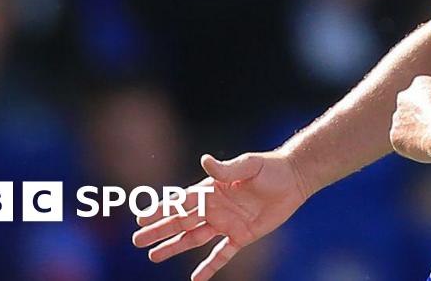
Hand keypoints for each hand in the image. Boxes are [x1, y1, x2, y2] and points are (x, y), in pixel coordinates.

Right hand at [132, 150, 309, 280]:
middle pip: (181, 222)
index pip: (181, 202)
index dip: (161, 210)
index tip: (140, 218)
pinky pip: (222, 254)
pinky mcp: (242, 236)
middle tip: (137, 240)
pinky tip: (196, 279)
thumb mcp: (248, 166)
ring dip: (174, 248)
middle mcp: (215, 208)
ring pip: (194, 239)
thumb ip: (226, 168)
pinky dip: (209, 267)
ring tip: (153, 256)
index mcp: (212, 190)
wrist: (294, 179)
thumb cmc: (270, 168)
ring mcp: (226, 224)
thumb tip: (205, 160)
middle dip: (159, 231)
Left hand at [390, 75, 430, 162]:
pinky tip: (424, 148)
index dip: (429, 105)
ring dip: (412, 132)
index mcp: (420, 84)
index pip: (420, 92)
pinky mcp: (395, 136)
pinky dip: (409, 147)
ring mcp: (398, 117)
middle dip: (417, 117)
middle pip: (407, 108)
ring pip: (403, 126)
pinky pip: (400, 142)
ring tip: (430, 139)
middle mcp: (404, 97)